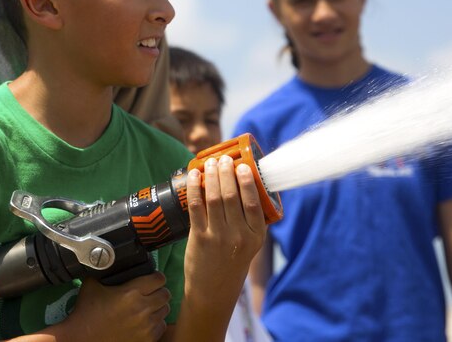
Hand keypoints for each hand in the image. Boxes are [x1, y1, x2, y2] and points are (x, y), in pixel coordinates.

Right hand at [59, 274, 169, 341]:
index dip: (156, 276)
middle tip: (150, 291)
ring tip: (147, 306)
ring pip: (165, 310)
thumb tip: (106, 255)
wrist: (82, 339)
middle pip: (165, 294)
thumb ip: (104, 269)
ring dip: (158, 306)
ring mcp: (146, 326)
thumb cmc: (86, 312)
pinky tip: (145, 320)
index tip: (151, 277)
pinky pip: (162, 326)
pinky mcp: (146, 340)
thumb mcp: (92, 284)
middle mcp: (141, 309)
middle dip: (159, 290)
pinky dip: (156, 322)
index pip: (158, 279)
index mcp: (130, 293)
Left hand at [184, 155, 267, 295]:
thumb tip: (242, 185)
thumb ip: (249, 220)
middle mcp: (239, 236)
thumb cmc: (232, 262)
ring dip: (211, 176)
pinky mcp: (200, 238)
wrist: (213, 291)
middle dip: (226, 172)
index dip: (247, 181)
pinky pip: (196, 206)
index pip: (254, 202)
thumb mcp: (250, 244)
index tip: (243, 166)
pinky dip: (195, 188)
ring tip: (210, 163)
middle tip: (223, 159)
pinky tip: (194, 176)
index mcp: (256, 236)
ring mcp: (218, 237)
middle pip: (232, 196)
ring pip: (214, 198)